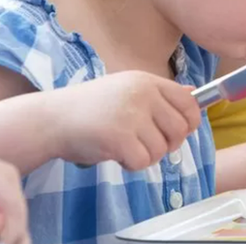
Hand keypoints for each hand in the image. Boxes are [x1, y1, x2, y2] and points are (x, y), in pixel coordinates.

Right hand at [48, 71, 201, 170]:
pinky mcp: (120, 137)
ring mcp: (132, 115)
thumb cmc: (90, 108)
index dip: (190, 122)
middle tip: (146, 144)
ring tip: (125, 146)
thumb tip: (194, 95)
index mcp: (147, 81)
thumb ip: (159, 95)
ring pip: (162, 149)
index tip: (180, 132)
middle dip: (168, 144)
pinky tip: (116, 154)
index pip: (189, 102)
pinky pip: (144, 161)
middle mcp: (143, 94)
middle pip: (181, 129)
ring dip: (146, 155)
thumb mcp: (126, 90)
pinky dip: (132, 164)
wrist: (51, 119)